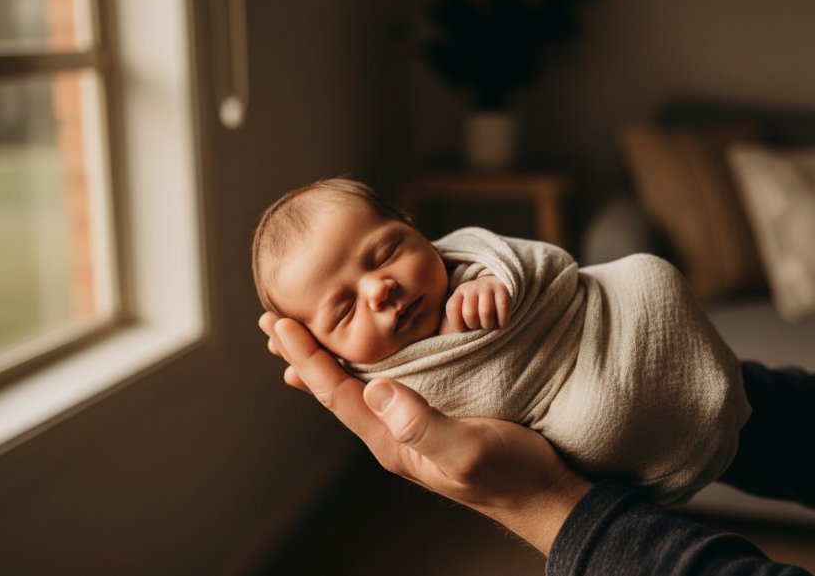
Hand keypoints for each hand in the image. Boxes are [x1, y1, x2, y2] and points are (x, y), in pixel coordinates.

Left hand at [259, 312, 590, 554]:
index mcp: (392, 440)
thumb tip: (376, 390)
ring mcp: (411, 426)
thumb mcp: (466, 448)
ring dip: (329, 358)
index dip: (307, 357)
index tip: (280, 324)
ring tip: (303, 335)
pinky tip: (366, 354)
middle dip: (304, 355)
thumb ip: (421, 423)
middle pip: (335, 388)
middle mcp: (393, 432)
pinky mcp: (432, 416)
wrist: (543, 492)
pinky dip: (364, 362)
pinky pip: (384, 384)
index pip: (336, 393)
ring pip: (357, 386)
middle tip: (272, 323)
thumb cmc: (509, 473)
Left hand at [439, 275, 510, 334]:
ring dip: (488, 325)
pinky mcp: (502, 290)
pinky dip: (502, 321)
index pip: (452, 308)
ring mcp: (487, 288)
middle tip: (477, 327)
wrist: (492, 289)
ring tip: (488, 326)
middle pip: (470, 313)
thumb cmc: (474, 308)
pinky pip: (502, 307)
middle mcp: (471, 288)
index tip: (462, 329)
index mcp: (459, 293)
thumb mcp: (459, 313)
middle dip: (473, 326)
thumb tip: (441, 343)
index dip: (456, 323)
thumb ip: (450, 326)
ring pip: (486, 311)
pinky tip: (501, 325)